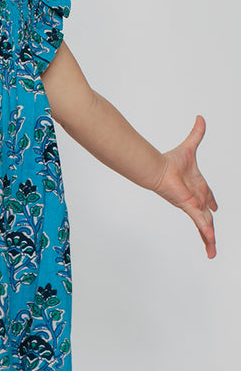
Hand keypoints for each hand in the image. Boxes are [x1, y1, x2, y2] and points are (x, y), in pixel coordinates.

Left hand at [154, 116, 217, 257]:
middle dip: (210, 229)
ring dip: (208, 238)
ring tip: (211, 253)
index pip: (206, 198)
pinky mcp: (188, 207)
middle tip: (212, 241)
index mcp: (197, 187)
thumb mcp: (190, 147)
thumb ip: (197, 133)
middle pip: (206, 217)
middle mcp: (194, 198)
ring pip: (204, 225)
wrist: (156, 168)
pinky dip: (205, 231)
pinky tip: (209, 242)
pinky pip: (199, 221)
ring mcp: (191, 204)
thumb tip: (200, 117)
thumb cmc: (169, 160)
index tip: (214, 208)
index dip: (210, 203)